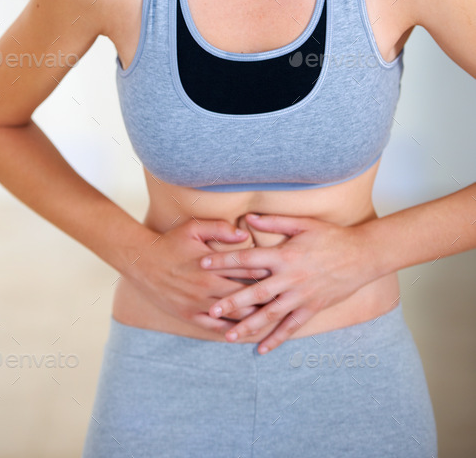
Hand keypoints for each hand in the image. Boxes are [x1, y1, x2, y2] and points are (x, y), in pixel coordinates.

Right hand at [131, 217, 270, 332]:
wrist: (141, 262)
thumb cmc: (170, 242)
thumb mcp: (193, 228)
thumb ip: (220, 229)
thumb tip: (245, 235)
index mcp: (211, 267)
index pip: (246, 272)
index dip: (267, 274)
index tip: (283, 274)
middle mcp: (206, 288)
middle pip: (245, 298)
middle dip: (266, 300)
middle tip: (286, 299)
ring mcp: (198, 304)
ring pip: (233, 317)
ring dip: (253, 319)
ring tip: (273, 320)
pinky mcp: (189, 315)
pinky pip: (215, 329)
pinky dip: (232, 332)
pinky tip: (245, 334)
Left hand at [200, 213, 374, 352]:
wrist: (363, 256)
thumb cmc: (332, 237)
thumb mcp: (302, 224)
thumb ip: (274, 222)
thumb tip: (249, 218)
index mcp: (284, 256)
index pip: (248, 259)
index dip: (224, 261)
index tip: (203, 264)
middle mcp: (290, 278)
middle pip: (255, 292)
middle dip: (231, 302)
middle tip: (210, 310)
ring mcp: (301, 296)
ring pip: (270, 315)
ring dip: (249, 326)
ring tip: (228, 336)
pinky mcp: (312, 308)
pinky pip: (291, 327)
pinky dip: (276, 340)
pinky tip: (261, 349)